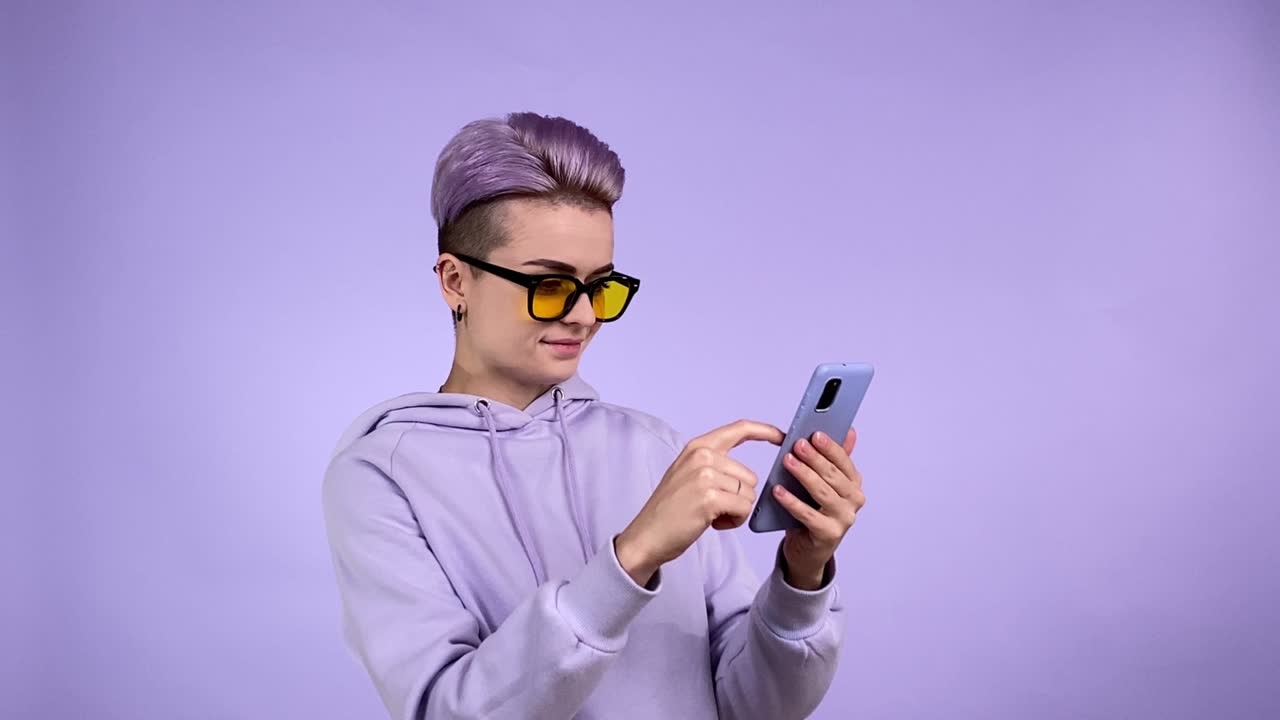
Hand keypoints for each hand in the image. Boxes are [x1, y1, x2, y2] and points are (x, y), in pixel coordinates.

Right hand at [615, 419, 783, 585]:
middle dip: (739, 497)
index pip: (739, 429)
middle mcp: (702, 456)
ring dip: (736, 510)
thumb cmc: (670, 511)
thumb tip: (748, 474)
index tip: (783, 436)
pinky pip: (743, 508)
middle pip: (750, 476)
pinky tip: (713, 523)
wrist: (647, 535)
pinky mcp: (710, 497)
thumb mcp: (688, 475)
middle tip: (713, 508)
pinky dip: (734, 520)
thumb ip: (714, 466)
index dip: (765, 431)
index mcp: (698, 447)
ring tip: (710, 515)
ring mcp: (705, 475)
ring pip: (748, 494)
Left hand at [774, 428, 865, 589]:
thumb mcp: (825, 483)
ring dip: (804, 475)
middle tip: (797, 444)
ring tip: (787, 462)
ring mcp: (844, 519)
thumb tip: (850, 431)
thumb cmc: (815, 510)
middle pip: (833, 475)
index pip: (844, 461)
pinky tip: (777, 491)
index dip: (829, 447)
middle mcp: (854, 501)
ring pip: (823, 493)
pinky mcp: (829, 535)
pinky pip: (808, 515)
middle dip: (814, 458)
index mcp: (854, 484)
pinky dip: (792, 502)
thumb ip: (834, 459)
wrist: (809, 549)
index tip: (814, 434)